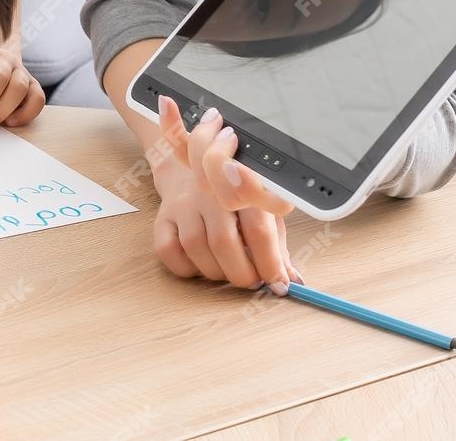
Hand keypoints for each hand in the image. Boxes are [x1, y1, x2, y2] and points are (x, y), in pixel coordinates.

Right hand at [149, 95, 301, 292]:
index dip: (270, 263)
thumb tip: (292, 280)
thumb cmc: (234, 196)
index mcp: (243, 187)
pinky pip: (167, 250)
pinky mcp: (162, 216)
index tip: (279, 284)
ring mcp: (183, 204)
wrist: (190, 170)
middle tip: (252, 281)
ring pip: (195, 247)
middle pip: (224, 241)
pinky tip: (201, 265)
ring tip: (228, 272)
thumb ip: (277, 247)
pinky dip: (186, 267)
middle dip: (242, 273)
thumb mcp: (262, 212)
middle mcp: (210, 192)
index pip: (258, 230)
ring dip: (216, 272)